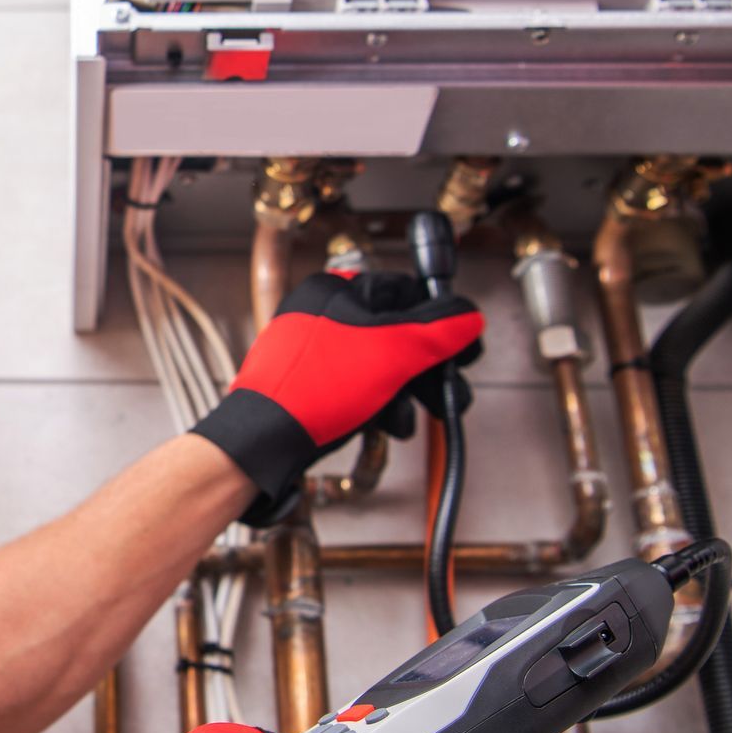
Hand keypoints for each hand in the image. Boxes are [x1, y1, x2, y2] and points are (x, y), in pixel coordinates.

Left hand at [190, 271, 481, 525]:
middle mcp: (322, 315)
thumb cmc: (311, 389)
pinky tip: (386, 424)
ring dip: (405, 393)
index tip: (463, 344)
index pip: (405, 292)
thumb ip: (436, 333)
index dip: (439, 320)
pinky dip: (379, 404)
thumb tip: (469, 316)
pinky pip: (360, 386)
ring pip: (381, 364)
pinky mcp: (313, 384)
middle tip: (446, 389)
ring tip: (407, 416)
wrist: (263, 442)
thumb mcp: (390, 354)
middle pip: (397, 332)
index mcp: (334, 291)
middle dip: (426, 367)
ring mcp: (316, 351)